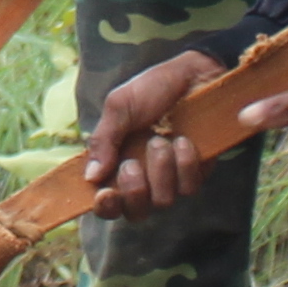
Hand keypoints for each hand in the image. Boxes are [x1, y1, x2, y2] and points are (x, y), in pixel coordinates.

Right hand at [79, 51, 227, 217]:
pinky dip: (184, 164)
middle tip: (132, 164)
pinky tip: (182, 141)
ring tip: (160, 140)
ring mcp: (171, 178)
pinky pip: (188, 187)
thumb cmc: (153, 88)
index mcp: (117, 164)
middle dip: (133, 191)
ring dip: (159, 170)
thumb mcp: (120, 106)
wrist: (195, 73)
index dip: (105, 207)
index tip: (106, 194)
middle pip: (135, 213)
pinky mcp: (196, 173)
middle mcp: (144, 178)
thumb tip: (91, 177)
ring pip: (162, 201)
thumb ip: (104, 140)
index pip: (107, 203)